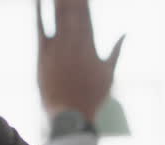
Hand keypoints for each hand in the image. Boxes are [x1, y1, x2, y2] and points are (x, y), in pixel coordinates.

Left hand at [36, 0, 123, 119]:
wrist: (71, 114)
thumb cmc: (93, 97)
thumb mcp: (109, 74)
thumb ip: (116, 51)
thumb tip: (126, 34)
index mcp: (90, 44)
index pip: (86, 13)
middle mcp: (73, 41)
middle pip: (71, 9)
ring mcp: (57, 46)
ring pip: (57, 14)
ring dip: (58, 0)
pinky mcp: (43, 54)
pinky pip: (39, 28)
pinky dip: (39, 12)